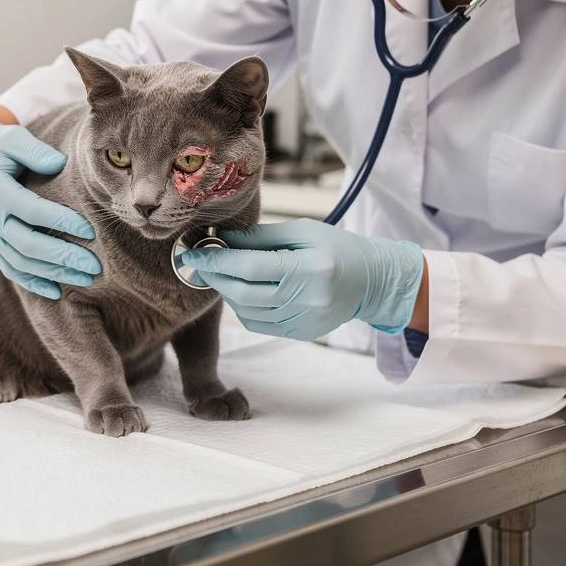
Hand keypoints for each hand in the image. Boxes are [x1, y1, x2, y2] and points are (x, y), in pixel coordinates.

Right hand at [0, 108, 101, 298]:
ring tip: (85, 279)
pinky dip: (32, 282)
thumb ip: (35, 152)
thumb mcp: (13, 138)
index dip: (61, 222)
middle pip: (26, 244)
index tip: (90, 231)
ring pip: (20, 262)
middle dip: (62, 257)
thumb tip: (61, 164)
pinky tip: (57, 292)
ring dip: (53, 273)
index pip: (31, 210)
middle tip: (95, 266)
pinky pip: (10, 268)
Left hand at [181, 219, 423, 340]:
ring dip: (227, 292)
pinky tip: (243, 290)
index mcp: (309, 268)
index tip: (193, 252)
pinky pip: (259, 323)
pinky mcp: (301, 334)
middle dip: (215, 277)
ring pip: (247, 311)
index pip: (249, 267)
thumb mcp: (302, 231)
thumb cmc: (337, 247)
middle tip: (201, 262)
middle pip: (243, 293)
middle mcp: (307, 300)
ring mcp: (304, 321)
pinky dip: (243, 307)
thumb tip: (222, 239)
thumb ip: (261, 237)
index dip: (216, 260)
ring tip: (223, 273)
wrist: (372, 281)